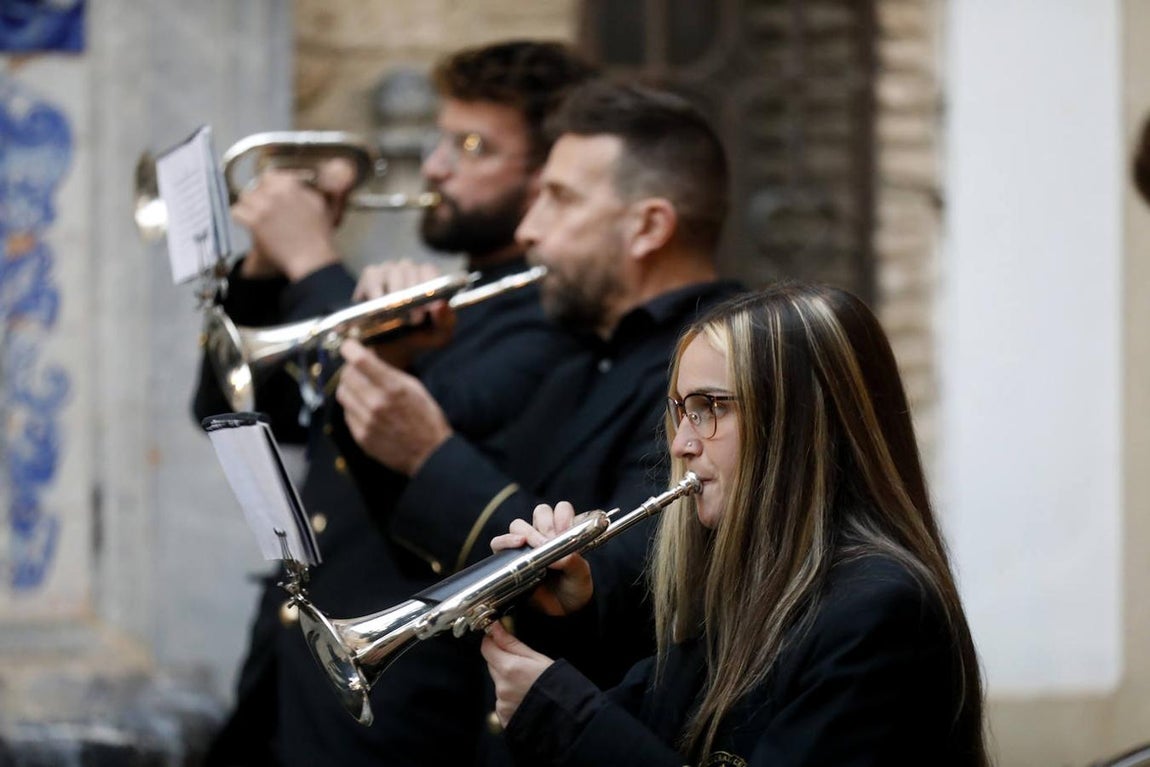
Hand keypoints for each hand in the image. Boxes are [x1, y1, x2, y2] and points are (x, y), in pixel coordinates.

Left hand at [233, 159, 355, 280]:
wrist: (310, 256)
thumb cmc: (318, 234)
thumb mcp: (320, 205)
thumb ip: (307, 190)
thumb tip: (300, 184)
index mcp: (290, 185)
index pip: (270, 175)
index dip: (270, 185)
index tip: (272, 193)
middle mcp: (274, 192)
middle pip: (256, 186)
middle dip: (259, 195)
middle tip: (265, 207)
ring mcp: (262, 207)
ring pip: (244, 198)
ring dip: (249, 206)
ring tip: (256, 215)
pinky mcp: (253, 222)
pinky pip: (236, 212)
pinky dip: (240, 218)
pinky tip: (248, 223)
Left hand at [335, 338, 452, 474]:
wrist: (430, 454)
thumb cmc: (427, 418)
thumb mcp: (415, 387)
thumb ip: (390, 372)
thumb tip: (369, 356)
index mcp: (393, 388)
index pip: (360, 361)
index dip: (350, 349)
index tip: (349, 346)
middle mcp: (376, 404)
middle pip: (346, 377)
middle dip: (350, 368)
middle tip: (358, 369)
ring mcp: (366, 422)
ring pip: (343, 395)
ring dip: (349, 387)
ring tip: (362, 389)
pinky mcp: (361, 437)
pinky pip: (347, 414)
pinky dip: (354, 408)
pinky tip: (367, 409)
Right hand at [353, 259, 456, 366]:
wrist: (394, 348)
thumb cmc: (421, 335)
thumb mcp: (440, 335)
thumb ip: (446, 321)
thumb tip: (440, 305)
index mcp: (431, 277)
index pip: (429, 271)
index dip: (428, 287)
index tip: (427, 309)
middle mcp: (410, 268)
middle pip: (410, 271)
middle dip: (411, 296)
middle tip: (413, 320)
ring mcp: (389, 269)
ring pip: (392, 274)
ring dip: (394, 296)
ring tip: (396, 317)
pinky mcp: (371, 275)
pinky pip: (372, 277)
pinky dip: (375, 294)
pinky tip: (377, 310)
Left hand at [480, 621, 553, 727]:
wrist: (566, 715)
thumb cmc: (556, 684)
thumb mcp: (537, 658)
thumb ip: (512, 643)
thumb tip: (495, 628)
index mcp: (509, 668)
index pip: (487, 648)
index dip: (492, 641)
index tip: (499, 638)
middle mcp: (502, 687)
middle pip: (492, 666)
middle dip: (502, 661)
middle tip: (523, 664)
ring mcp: (502, 704)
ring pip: (498, 684)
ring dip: (508, 681)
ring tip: (528, 685)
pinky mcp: (504, 717)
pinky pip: (502, 702)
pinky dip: (511, 698)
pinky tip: (526, 698)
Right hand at [490, 501, 593, 616]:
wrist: (562, 612)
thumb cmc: (574, 588)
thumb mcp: (581, 575)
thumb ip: (573, 562)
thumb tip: (557, 556)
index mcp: (564, 532)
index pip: (561, 509)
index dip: (563, 516)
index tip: (565, 530)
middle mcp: (544, 534)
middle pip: (539, 512)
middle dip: (546, 524)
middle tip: (551, 541)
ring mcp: (526, 545)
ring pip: (518, 524)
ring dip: (527, 532)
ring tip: (535, 546)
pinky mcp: (509, 558)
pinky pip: (498, 543)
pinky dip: (505, 540)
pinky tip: (517, 544)